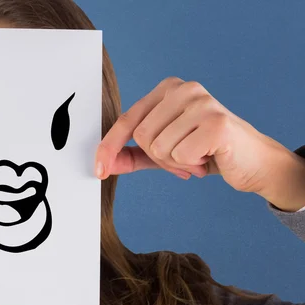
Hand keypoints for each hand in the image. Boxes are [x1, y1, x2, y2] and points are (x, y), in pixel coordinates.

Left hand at [95, 77, 304, 211]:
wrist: (252, 161)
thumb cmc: (205, 152)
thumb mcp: (161, 153)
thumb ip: (132, 155)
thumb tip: (104, 165)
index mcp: (167, 89)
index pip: (127, 120)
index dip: (109, 146)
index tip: (99, 169)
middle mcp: (183, 89)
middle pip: (141, 136)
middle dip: (158, 158)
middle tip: (183, 159)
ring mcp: (201, 102)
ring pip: (158, 147)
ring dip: (176, 164)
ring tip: (197, 158)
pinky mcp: (215, 122)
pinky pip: (179, 155)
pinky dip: (190, 166)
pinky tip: (207, 159)